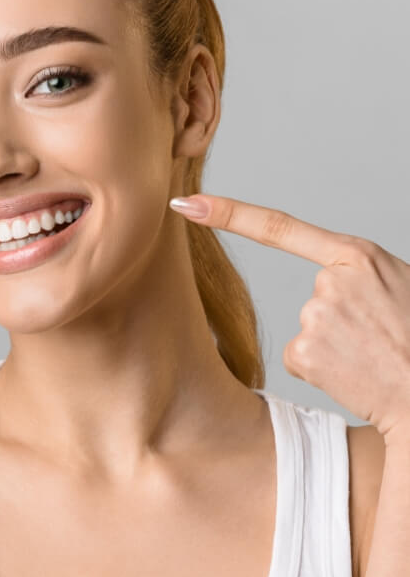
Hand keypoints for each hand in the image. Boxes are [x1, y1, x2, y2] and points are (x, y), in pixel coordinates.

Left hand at [169, 194, 409, 444]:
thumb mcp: (398, 284)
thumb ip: (357, 273)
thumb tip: (326, 281)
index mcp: (356, 255)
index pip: (278, 227)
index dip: (227, 213)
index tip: (187, 204)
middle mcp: (329, 280)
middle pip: (312, 298)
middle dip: (340, 319)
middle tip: (378, 337)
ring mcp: (314, 315)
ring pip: (308, 330)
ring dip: (335, 345)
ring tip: (374, 354)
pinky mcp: (303, 352)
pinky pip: (302, 357)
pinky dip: (324, 367)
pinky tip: (354, 372)